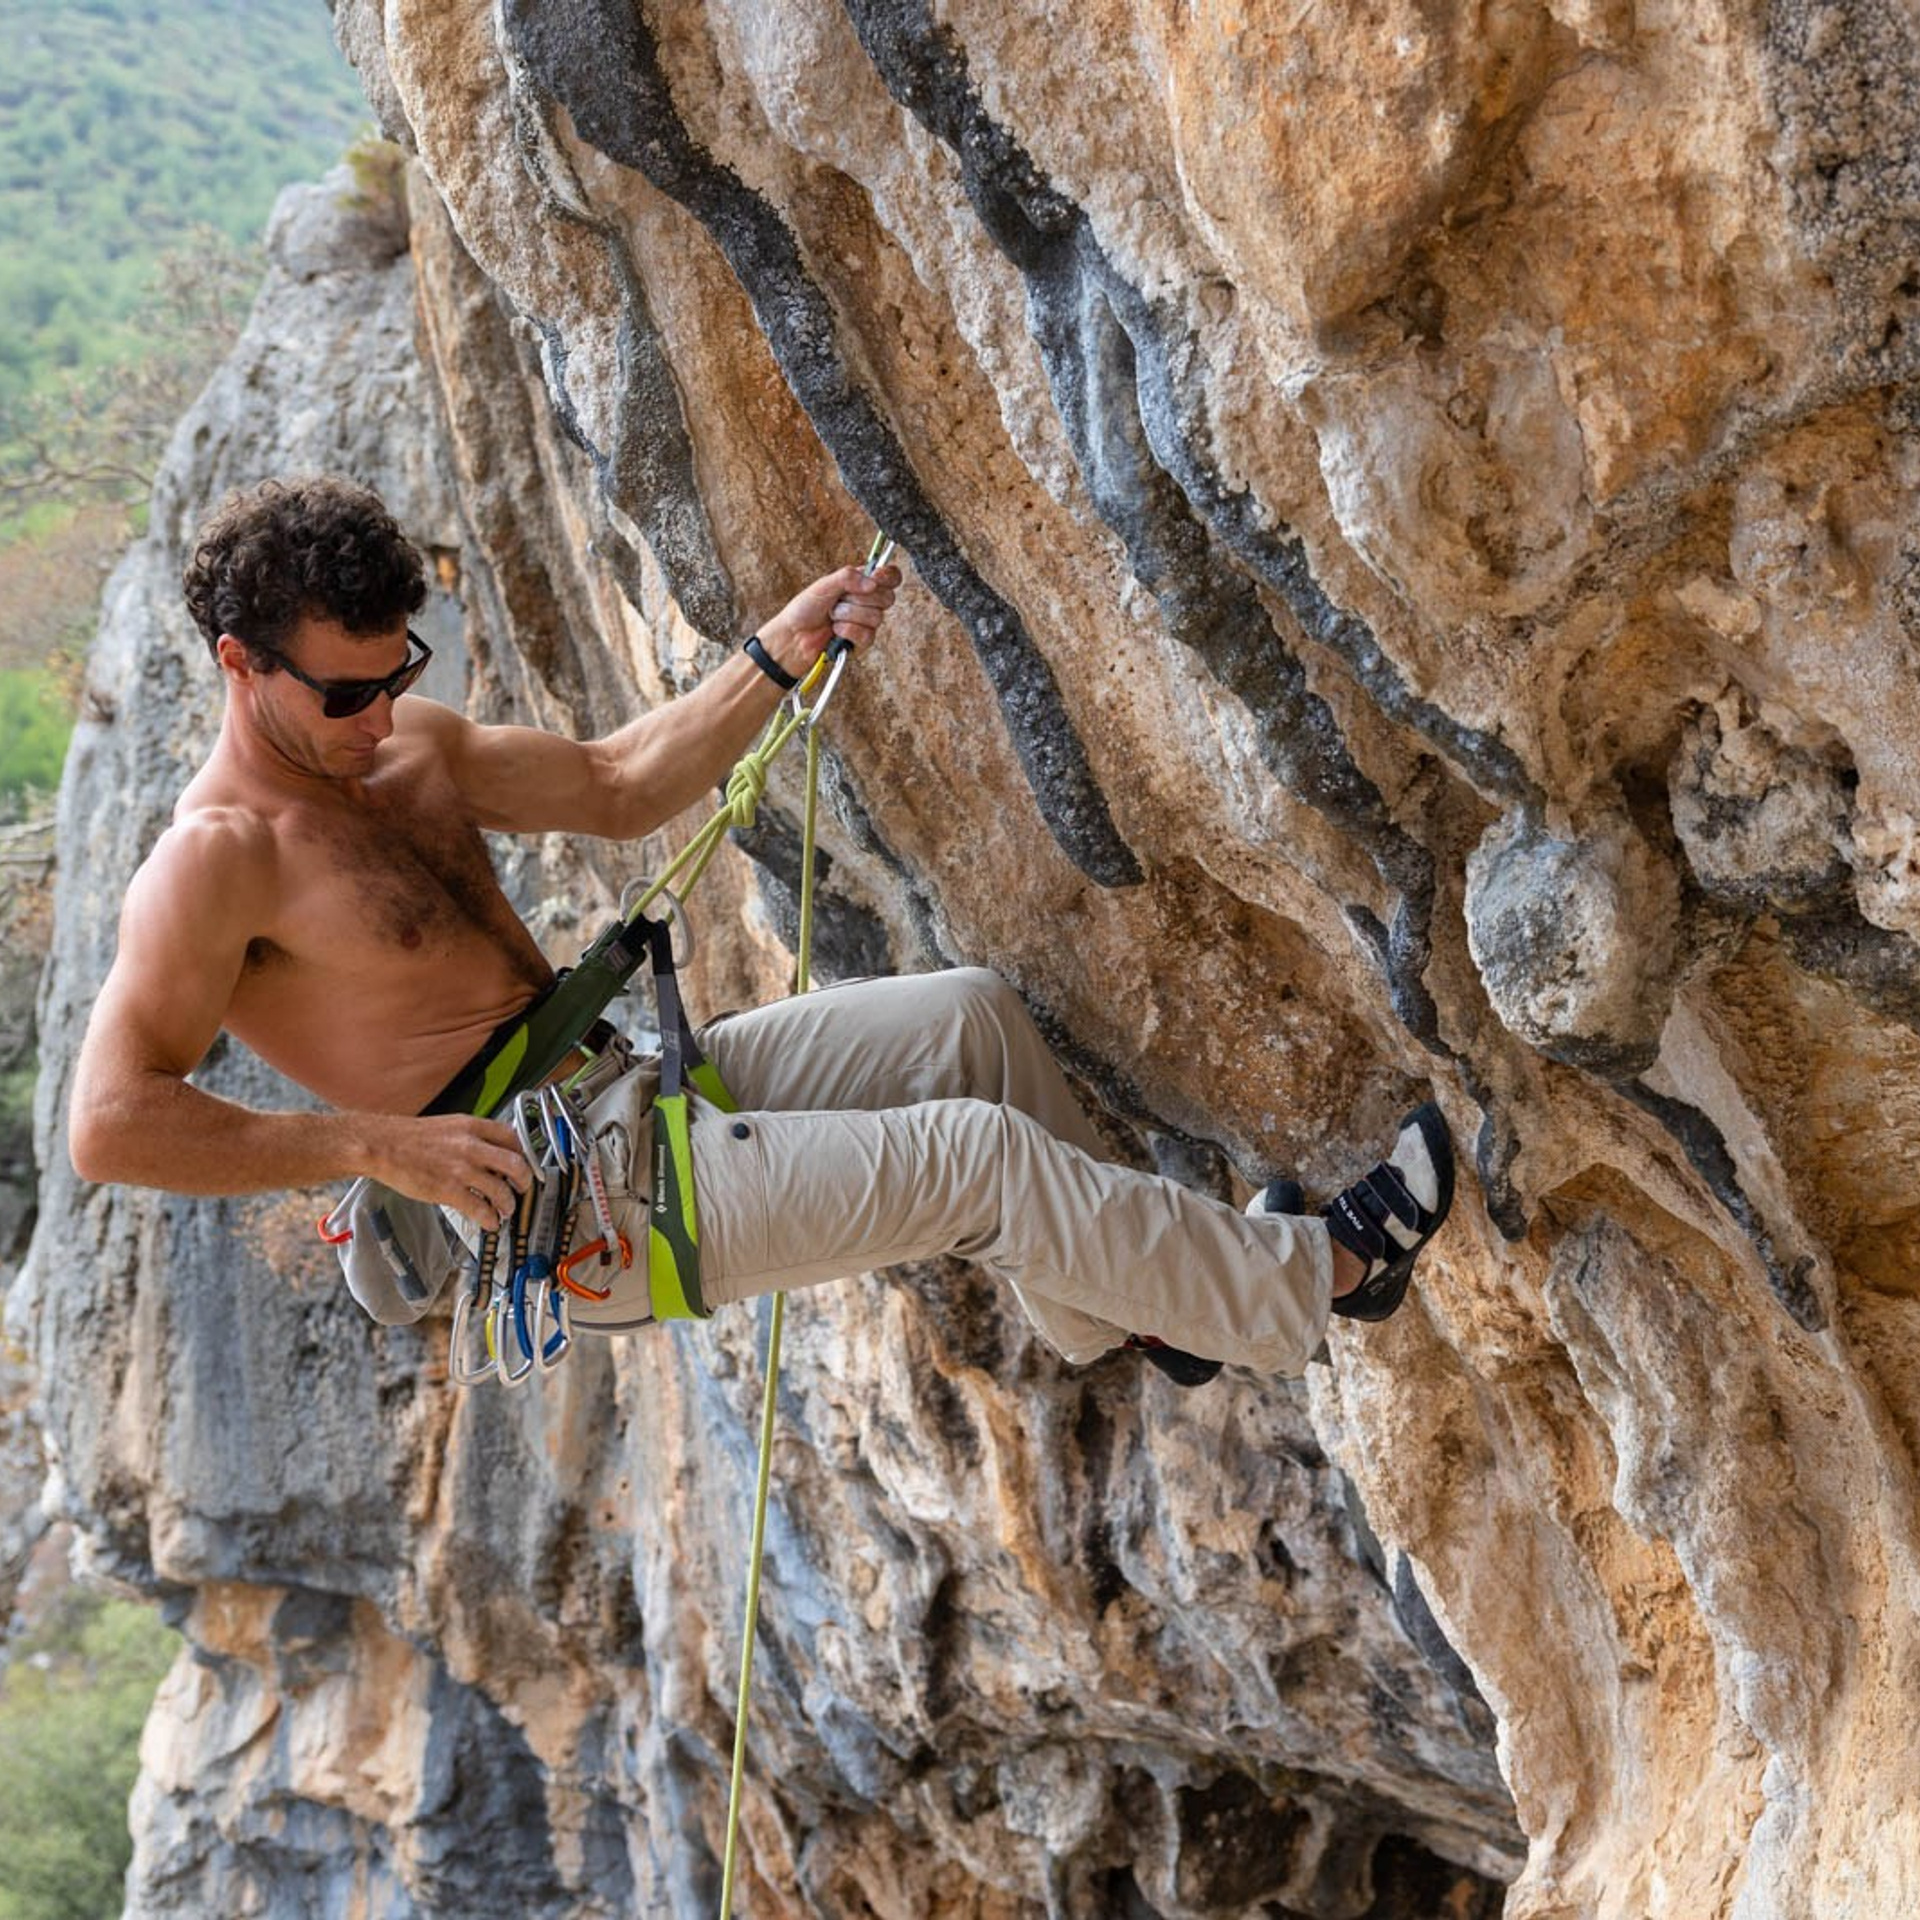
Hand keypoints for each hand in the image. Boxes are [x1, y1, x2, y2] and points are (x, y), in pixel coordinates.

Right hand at [367, 1112, 530, 1232]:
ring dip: (508, 1204)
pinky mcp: (449, 1190)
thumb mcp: (448, 1126)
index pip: (513, 1138)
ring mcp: (461, 1169)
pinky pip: (480, 1208)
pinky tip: (489, 1221)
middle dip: (524, 1181)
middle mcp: (471, 1146)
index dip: (524, 1154)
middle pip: (516, 1164)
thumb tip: (489, 1152)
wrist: (381, 1145)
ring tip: (505, 1210)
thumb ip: (471, 1137)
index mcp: (472, 1127)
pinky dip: (490, 1218)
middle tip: (522, 1189)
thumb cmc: (409, 1138)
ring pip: (502, 1190)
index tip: (525, 1163)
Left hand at [757, 560, 901, 677]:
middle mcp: (867, 601)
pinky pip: (867, 635)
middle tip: (840, 599)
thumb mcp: (824, 584)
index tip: (875, 578)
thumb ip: (848, 577)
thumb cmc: (804, 609)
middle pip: (887, 597)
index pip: (890, 577)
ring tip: (833, 616)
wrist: (794, 636)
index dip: (888, 577)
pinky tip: (836, 630)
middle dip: (860, 598)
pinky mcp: (862, 641)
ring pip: (876, 617)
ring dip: (849, 615)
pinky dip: (848, 631)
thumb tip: (872, 582)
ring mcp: (866, 622)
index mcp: (861, 583)